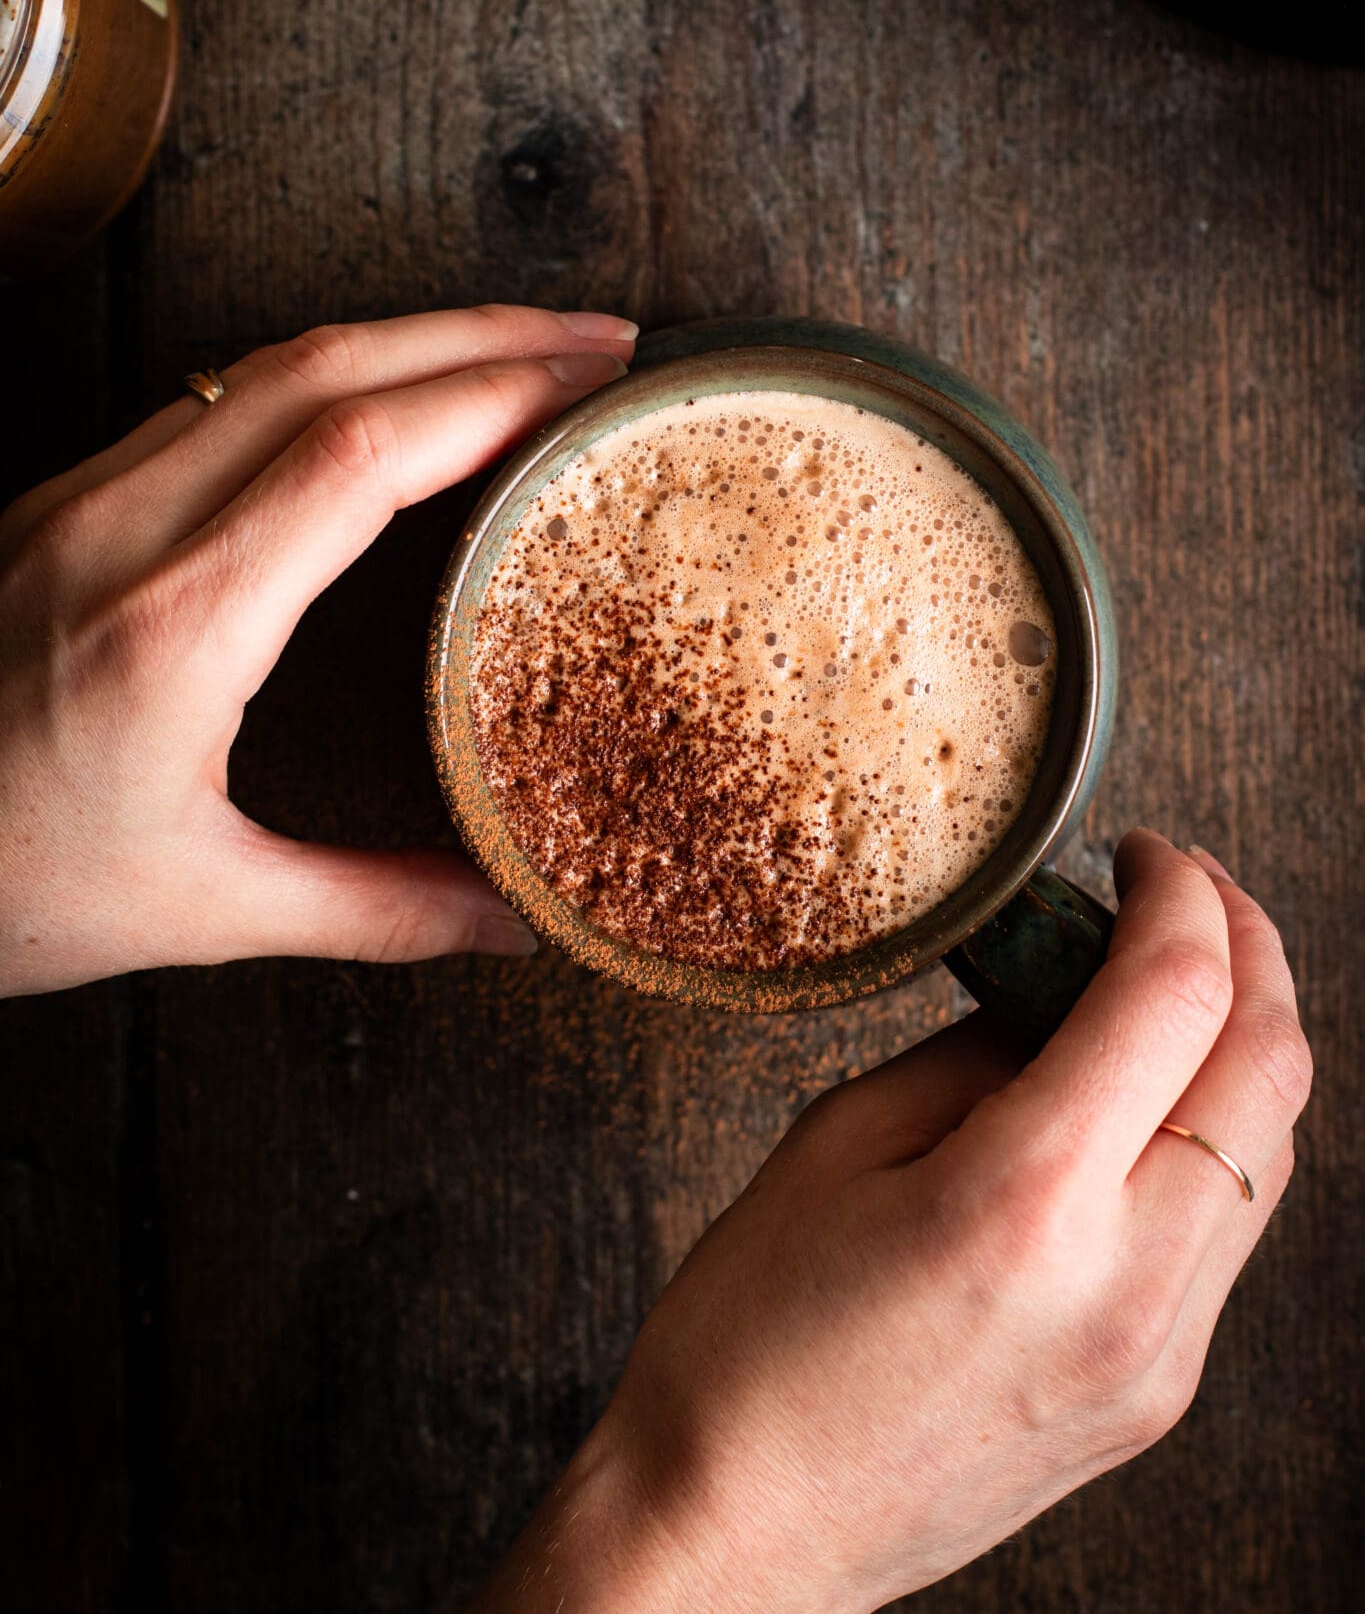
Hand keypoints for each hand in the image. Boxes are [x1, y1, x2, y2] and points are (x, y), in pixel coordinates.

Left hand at [0, 305, 636, 996]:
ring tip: (514, 350)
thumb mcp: (198, 908)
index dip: (490, 396)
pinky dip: (328, 372)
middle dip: (479, 333)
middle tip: (599, 338)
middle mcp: (123, 529)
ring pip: (265, 363)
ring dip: (404, 338)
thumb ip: (373, 908)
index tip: (590, 383)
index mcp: (175, 623)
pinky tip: (382, 396)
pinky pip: (214, 397)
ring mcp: (80, 499)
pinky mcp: (58, 502)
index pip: (360, 453)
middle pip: (326, 366)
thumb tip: (514, 918)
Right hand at [474, 833, 1310, 1613]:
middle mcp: (1127, 1284)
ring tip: (1169, 981)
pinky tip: (1149, 1097)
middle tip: (1188, 888)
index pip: (1176, 997)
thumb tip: (1063, 987)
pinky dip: (1214, 1133)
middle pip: (1270, 1068)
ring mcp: (1159, 1355)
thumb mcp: (837, 1144)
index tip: (1147, 852)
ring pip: (1274, 1151)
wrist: (736, 1535)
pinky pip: (1230, 1232)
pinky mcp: (1157, 1395)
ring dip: (1245, 1041)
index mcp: (1026, 1202)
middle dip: (1251, 945)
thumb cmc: (748, 1342)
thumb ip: (975, 1053)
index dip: (1181, 893)